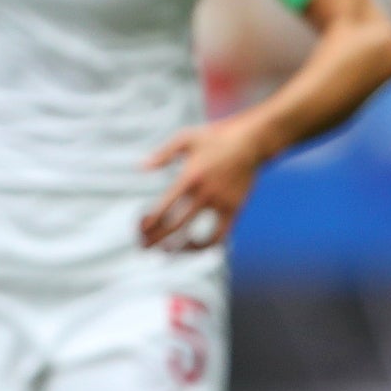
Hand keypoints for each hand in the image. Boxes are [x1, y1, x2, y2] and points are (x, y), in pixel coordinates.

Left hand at [139, 117, 268, 251]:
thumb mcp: (185, 139)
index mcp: (189, 178)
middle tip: (143, 247)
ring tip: (170, 252)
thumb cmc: (215, 138)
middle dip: (157, 239)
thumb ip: (163, 154)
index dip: (150, 223)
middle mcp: (205, 194)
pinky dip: (209, 245)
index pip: (165, 208)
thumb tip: (141, 167)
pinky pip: (222, 235)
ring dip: (184, 249)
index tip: (139, 231)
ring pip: (202, 237)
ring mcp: (222, 204)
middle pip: (177, 226)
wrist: (250, 142)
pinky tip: (196, 247)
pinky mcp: (236, 209)